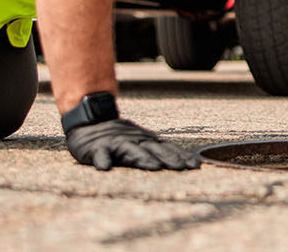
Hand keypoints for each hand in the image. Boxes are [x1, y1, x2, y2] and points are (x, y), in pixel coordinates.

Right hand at [66, 118, 199, 170]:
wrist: (91, 120)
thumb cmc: (121, 137)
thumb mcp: (143, 141)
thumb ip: (160, 151)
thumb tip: (186, 161)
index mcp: (147, 141)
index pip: (168, 149)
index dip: (182, 157)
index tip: (196, 166)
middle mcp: (135, 141)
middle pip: (154, 150)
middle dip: (168, 158)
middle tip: (181, 167)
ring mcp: (116, 144)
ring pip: (131, 151)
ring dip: (142, 158)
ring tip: (154, 166)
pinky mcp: (97, 148)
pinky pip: (100, 155)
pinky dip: (103, 160)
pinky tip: (105, 167)